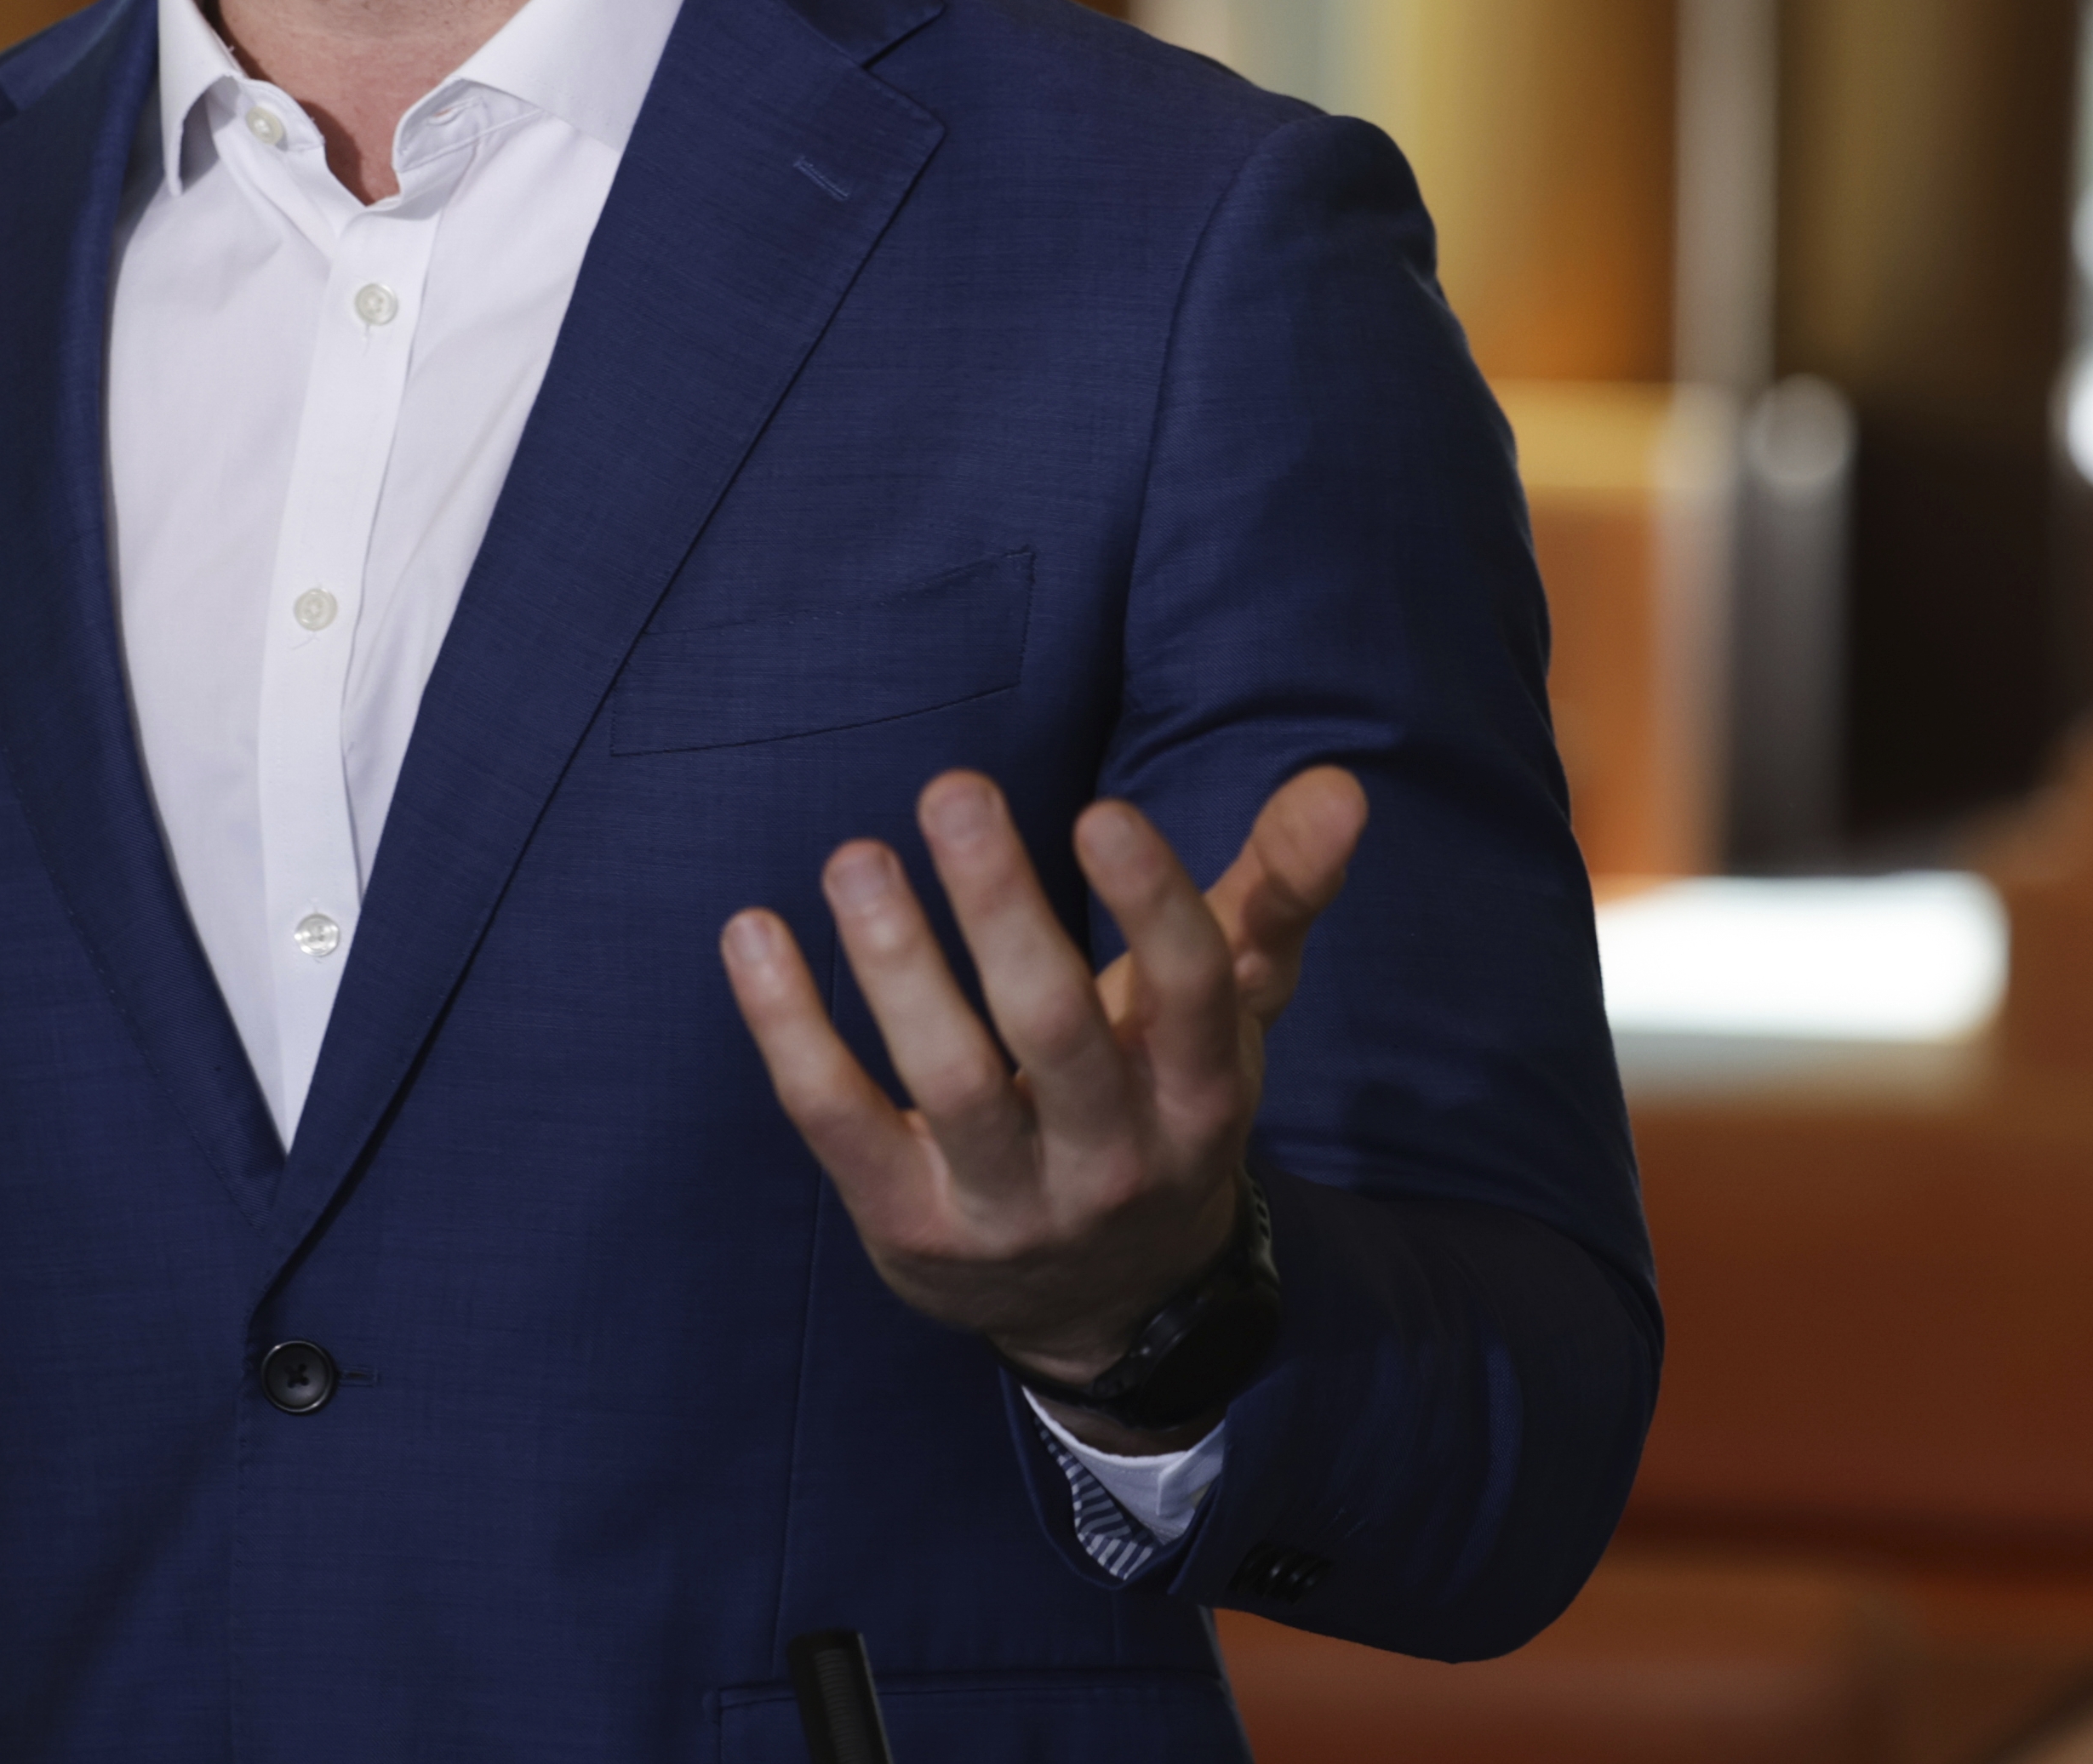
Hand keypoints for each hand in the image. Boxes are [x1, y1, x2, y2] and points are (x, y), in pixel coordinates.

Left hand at [719, 764, 1365, 1447]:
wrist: (1109, 1305)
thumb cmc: (1159, 1105)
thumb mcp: (1229, 1014)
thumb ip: (1277, 894)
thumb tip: (1340, 786)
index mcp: (1200, 1094)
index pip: (1191, 994)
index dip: (1150, 905)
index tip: (1097, 812)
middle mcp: (1113, 1158)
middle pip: (1056, 1029)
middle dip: (1006, 907)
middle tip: (953, 790)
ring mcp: (1007, 1204)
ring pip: (949, 1079)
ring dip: (897, 961)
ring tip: (857, 856)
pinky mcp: (909, 1226)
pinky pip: (837, 1120)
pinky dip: (787, 1026)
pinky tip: (752, 933)